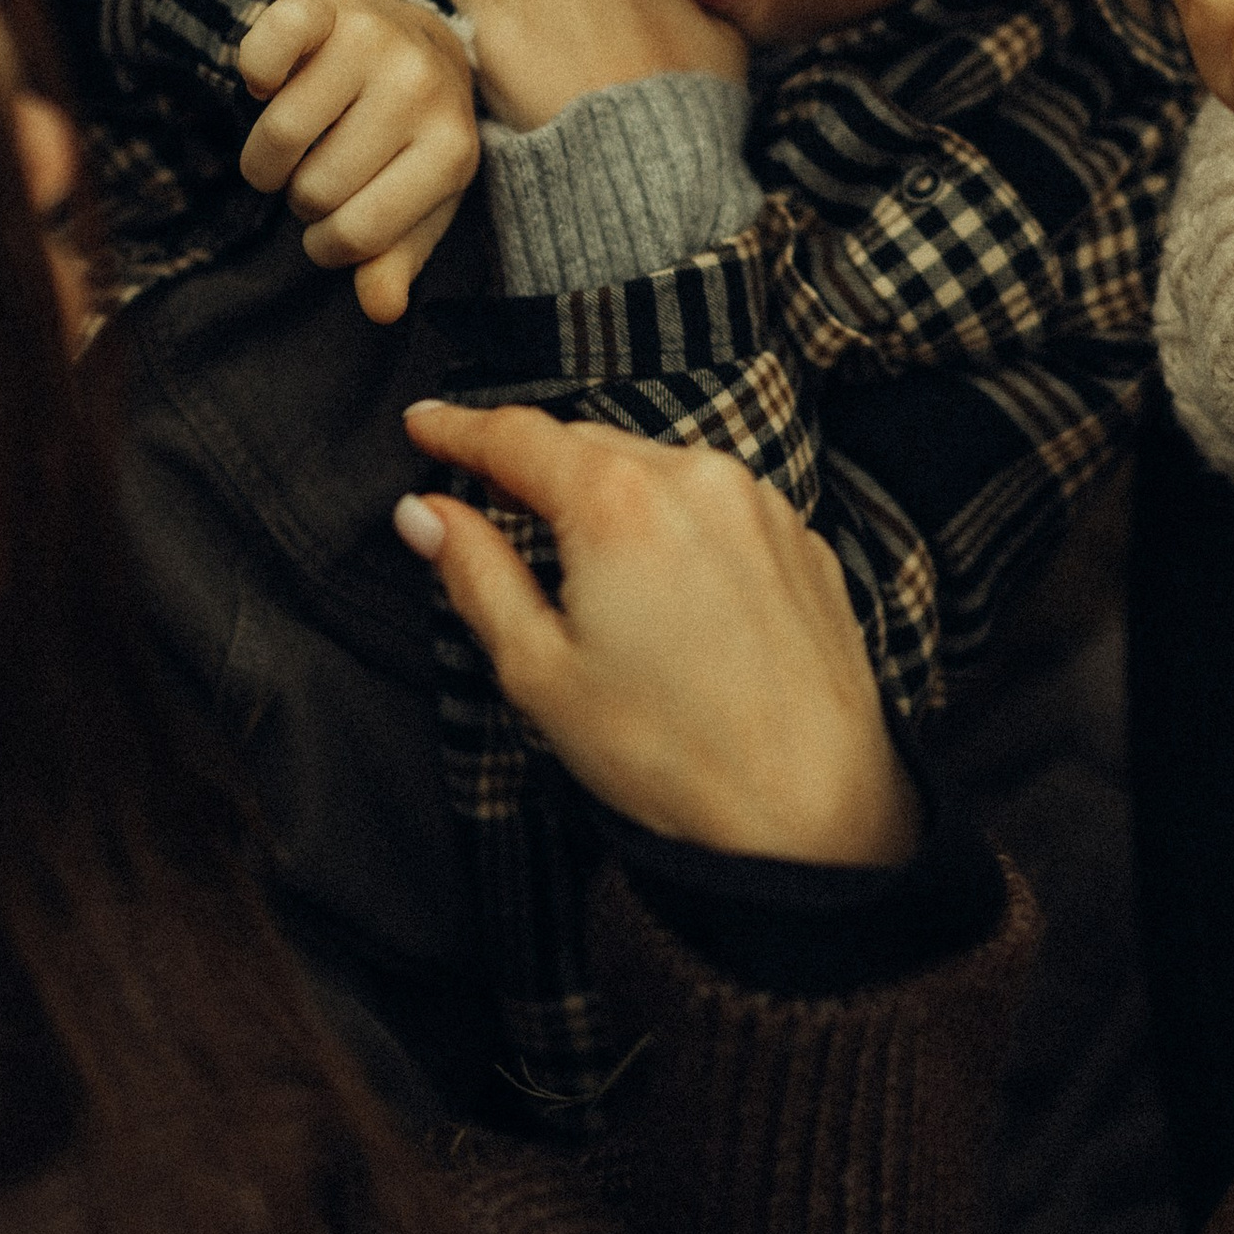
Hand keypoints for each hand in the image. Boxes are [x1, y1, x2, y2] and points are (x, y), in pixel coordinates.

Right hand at [237, 0, 481, 320]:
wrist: (416, 36)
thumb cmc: (411, 136)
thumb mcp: (418, 200)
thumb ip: (397, 257)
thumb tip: (382, 308)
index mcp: (454, 149)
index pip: (358, 234)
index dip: (325, 245)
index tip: (328, 228)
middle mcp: (421, 88)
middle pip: (313, 189)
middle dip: (299, 193)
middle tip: (318, 169)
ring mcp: (374, 40)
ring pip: (279, 135)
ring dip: (266, 153)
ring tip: (293, 141)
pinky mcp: (324, 6)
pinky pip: (259, 56)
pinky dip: (252, 76)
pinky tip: (274, 82)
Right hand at [394, 401, 920, 865]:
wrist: (811, 808)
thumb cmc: (670, 753)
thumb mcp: (541, 670)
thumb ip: (476, 574)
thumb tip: (423, 514)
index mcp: (619, 503)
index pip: (516, 436)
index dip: (458, 428)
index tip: (424, 425)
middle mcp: (698, 478)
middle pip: (588, 443)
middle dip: (532, 460)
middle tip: (483, 488)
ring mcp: (761, 505)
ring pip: (658, 467)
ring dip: (608, 489)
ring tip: (574, 548)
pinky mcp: (802, 540)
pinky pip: (718, 504)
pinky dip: (674, 520)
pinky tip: (662, 582)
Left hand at [440, 0, 747, 131]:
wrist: (643, 159)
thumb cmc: (684, 114)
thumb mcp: (725, 51)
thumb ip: (707, 15)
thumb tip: (704, 10)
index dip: (576, 10)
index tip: (576, 45)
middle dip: (539, 10)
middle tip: (542, 60)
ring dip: (498, 9)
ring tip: (507, 56)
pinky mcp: (493, 16)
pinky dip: (462, 6)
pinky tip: (472, 38)